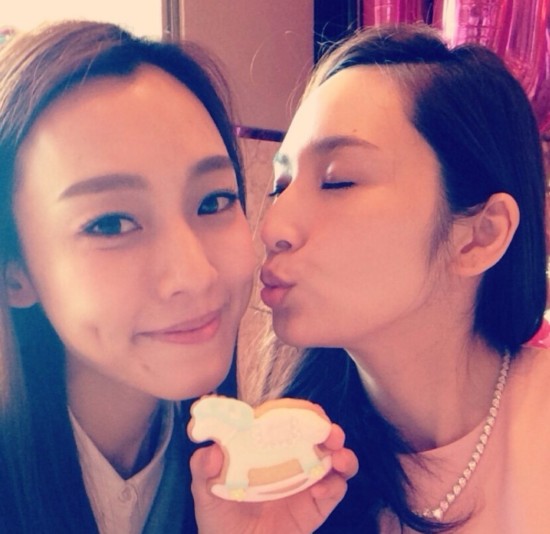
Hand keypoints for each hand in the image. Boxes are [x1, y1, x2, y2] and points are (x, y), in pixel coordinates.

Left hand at [189, 424, 357, 533]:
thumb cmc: (219, 517)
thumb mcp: (205, 490)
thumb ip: (204, 468)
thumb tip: (213, 450)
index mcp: (267, 448)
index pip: (288, 421)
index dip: (301, 412)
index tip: (310, 410)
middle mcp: (291, 460)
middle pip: (317, 436)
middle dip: (329, 429)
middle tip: (330, 431)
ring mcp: (306, 483)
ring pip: (335, 460)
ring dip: (342, 454)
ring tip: (338, 457)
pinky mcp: (316, 507)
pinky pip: (334, 491)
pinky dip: (334, 486)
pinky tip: (321, 489)